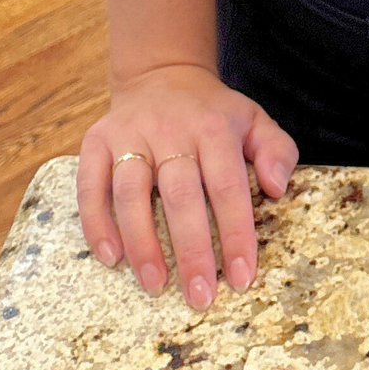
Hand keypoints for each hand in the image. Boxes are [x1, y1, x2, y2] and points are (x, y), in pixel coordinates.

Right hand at [77, 63, 298, 308]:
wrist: (161, 74)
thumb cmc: (212, 113)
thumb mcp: (254, 120)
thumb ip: (276, 150)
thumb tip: (277, 187)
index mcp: (214, 128)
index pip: (228, 187)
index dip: (235, 234)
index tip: (240, 278)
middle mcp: (170, 130)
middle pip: (180, 195)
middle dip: (191, 250)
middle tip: (199, 296)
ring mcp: (129, 135)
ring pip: (131, 193)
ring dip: (141, 243)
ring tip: (155, 284)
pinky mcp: (96, 142)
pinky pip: (91, 186)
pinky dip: (97, 223)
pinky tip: (110, 257)